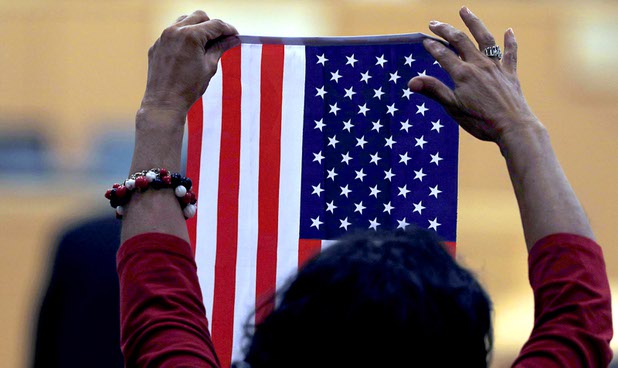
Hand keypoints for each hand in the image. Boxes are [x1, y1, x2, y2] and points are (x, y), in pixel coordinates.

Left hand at [141, 11, 239, 115]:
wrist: (164, 102)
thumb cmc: (188, 88)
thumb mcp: (209, 66)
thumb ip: (220, 48)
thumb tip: (233, 39)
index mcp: (190, 35)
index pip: (215, 25)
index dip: (228, 29)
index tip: (235, 35)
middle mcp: (175, 31)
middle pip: (199, 16)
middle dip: (212, 25)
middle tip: (222, 39)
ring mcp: (163, 37)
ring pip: (184, 20)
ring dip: (197, 27)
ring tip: (205, 43)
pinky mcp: (157, 45)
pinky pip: (172, 33)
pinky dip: (184, 37)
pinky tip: (190, 51)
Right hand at [409, 7, 541, 143]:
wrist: (513, 126)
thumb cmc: (481, 121)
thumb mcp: (453, 108)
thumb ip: (433, 91)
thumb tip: (412, 81)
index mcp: (463, 74)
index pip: (443, 55)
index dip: (432, 46)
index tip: (424, 40)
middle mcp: (479, 65)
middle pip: (461, 41)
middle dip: (446, 30)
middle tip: (434, 23)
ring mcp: (496, 67)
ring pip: (485, 39)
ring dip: (474, 23)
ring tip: (465, 10)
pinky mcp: (510, 73)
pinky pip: (510, 53)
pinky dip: (509, 41)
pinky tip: (508, 31)